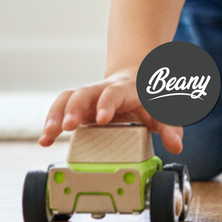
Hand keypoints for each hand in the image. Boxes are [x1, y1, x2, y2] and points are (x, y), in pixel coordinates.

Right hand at [39, 70, 183, 154]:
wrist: (136, 77)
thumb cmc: (149, 98)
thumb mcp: (162, 110)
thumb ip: (170, 126)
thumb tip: (176, 145)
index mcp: (124, 89)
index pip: (114, 93)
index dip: (107, 104)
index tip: (101, 118)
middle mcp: (102, 90)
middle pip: (83, 92)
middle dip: (73, 108)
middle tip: (67, 126)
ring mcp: (88, 97)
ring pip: (66, 98)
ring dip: (55, 116)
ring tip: (48, 136)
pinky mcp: (78, 106)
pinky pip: (60, 109)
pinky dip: (51, 123)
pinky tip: (45, 140)